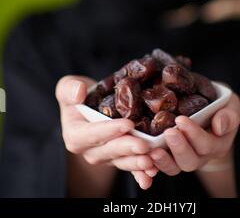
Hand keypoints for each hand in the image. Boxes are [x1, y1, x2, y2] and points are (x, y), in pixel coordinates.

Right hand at [55, 75, 157, 189]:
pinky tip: (152, 173)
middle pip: (110, 150)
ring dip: (137, 163)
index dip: (109, 130)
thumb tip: (78, 93)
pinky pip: (130, 168)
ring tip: (151, 161)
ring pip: (122, 161)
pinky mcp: (119, 160)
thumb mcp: (67, 87)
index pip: (92, 134)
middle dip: (127, 148)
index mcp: (75, 135)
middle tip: (144, 145)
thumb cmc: (79, 96)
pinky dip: (141, 172)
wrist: (90, 106)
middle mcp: (89, 150)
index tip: (128, 125)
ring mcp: (106, 157)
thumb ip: (69, 89)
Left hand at [149, 92, 239, 176]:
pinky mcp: (171, 156)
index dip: (194, 135)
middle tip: (168, 132)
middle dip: (179, 147)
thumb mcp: (231, 106)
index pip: (206, 145)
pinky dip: (153, 163)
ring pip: (175, 167)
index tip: (181, 120)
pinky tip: (145, 155)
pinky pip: (162, 166)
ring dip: (163, 160)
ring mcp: (185, 157)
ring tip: (153, 150)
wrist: (208, 108)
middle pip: (190, 161)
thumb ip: (229, 115)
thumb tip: (219, 126)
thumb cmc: (220, 105)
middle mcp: (201, 155)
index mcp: (217, 144)